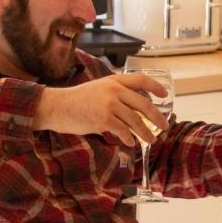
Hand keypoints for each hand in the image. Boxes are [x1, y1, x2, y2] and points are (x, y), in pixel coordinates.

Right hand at [34, 73, 168, 145]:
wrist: (56, 107)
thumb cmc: (78, 100)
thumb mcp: (99, 88)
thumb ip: (117, 93)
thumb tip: (138, 105)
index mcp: (114, 80)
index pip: (141, 80)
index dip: (156, 87)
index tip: (165, 95)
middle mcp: (113, 90)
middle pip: (144, 104)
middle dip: (157, 117)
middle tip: (164, 126)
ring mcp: (108, 105)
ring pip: (136, 121)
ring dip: (146, 133)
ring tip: (151, 140)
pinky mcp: (102, 119)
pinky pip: (123, 131)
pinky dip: (129, 138)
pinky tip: (131, 142)